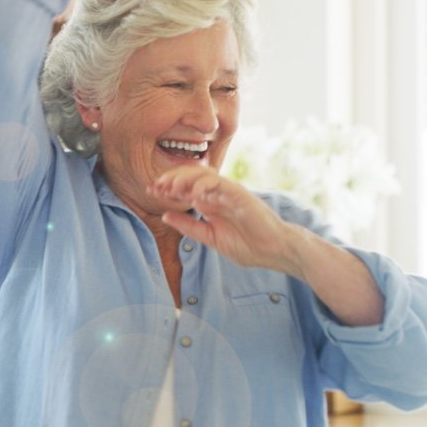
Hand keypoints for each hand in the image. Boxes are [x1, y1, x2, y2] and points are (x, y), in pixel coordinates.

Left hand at [151, 165, 300, 271]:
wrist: (275, 251)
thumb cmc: (248, 246)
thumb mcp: (210, 238)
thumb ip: (188, 226)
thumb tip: (164, 215)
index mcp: (210, 202)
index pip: (185, 187)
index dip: (167, 186)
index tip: (150, 191)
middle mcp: (218, 193)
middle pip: (191, 176)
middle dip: (171, 179)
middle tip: (156, 186)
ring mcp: (229, 192)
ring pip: (204, 174)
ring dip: (185, 179)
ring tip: (171, 188)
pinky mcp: (240, 194)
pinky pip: (220, 184)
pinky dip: (205, 185)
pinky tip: (193, 194)